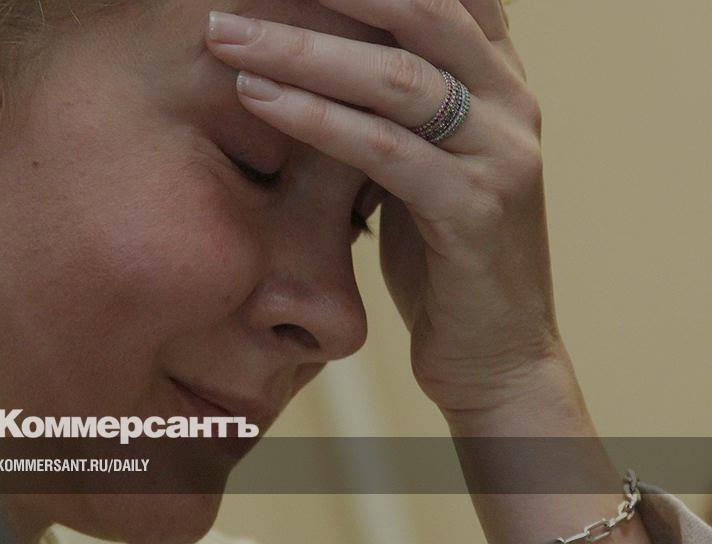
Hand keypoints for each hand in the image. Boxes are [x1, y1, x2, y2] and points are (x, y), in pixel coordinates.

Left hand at [206, 0, 570, 414]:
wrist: (495, 351)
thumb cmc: (443, 252)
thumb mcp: (421, 158)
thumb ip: (393, 102)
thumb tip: (315, 50)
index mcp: (497, 78)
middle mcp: (512, 100)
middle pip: (420, 12)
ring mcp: (502, 153)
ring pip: (397, 78)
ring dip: (302, 49)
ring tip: (227, 38)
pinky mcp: (477, 209)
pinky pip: (386, 149)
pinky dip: (316, 119)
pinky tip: (257, 98)